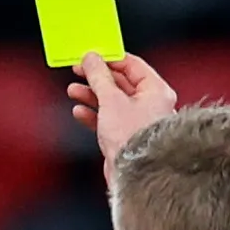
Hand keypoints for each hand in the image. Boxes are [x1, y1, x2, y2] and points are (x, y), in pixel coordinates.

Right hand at [68, 53, 176, 173]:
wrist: (135, 173)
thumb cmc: (132, 136)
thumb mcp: (111, 99)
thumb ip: (99, 76)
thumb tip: (91, 58)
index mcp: (156, 89)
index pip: (132, 64)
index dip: (109, 58)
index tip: (91, 55)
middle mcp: (150, 103)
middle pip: (120, 82)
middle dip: (97, 77)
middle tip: (78, 70)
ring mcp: (137, 120)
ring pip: (112, 101)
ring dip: (91, 95)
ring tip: (73, 90)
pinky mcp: (125, 135)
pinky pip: (108, 119)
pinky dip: (93, 114)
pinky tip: (79, 111)